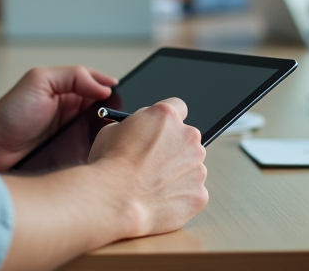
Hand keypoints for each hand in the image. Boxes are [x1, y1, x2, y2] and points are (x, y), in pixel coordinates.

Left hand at [0, 66, 117, 171]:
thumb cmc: (9, 113)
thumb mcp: (39, 81)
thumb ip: (72, 76)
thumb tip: (103, 86)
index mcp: (68, 90)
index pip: (100, 87)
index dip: (113, 91)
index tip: (125, 97)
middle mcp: (73, 112)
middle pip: (106, 112)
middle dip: (116, 116)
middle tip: (122, 121)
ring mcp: (72, 135)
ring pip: (101, 135)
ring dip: (108, 137)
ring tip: (116, 139)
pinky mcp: (69, 155)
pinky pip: (90, 153)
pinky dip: (97, 153)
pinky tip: (102, 156)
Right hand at [87, 97, 208, 237]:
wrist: (114, 201)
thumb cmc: (110, 166)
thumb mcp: (112, 130)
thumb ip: (135, 127)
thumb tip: (137, 132)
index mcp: (166, 116)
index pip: (178, 107)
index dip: (167, 121)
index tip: (162, 130)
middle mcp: (187, 137)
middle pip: (186, 139)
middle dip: (173, 148)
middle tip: (153, 162)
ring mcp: (197, 167)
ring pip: (191, 167)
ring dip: (177, 173)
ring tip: (151, 186)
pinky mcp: (199, 194)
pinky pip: (192, 192)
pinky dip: (179, 197)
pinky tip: (158, 200)